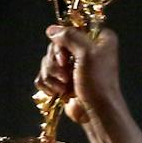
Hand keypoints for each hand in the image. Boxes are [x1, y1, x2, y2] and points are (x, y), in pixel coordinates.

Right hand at [36, 26, 141, 142]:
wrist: (96, 112)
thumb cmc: (98, 83)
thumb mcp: (87, 53)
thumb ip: (69, 36)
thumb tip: (51, 30)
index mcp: (96, 39)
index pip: (68, 30)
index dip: (61, 44)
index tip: (65, 58)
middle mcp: (84, 50)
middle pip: (55, 46)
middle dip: (56, 63)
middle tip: (66, 75)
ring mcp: (72, 67)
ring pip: (47, 62)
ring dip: (52, 76)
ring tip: (64, 87)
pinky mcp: (62, 82)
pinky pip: (43, 76)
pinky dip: (47, 85)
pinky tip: (57, 92)